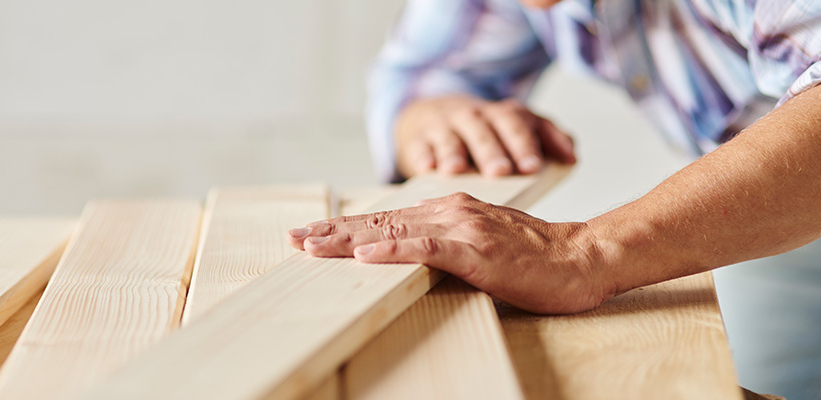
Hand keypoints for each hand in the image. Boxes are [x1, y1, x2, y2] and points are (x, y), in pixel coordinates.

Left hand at [287, 193, 611, 313]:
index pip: (384, 220)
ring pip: (394, 231)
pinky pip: (428, 248)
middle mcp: (448, 211)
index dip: (344, 227)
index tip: (310, 235)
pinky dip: (395, 250)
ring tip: (313, 245)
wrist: (580, 257)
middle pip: (378, 222)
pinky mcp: (476, 249)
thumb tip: (406, 250)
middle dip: (332, 231)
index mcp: (447, 210)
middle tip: (293, 238)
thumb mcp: (478, 245)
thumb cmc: (532, 258)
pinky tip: (367, 255)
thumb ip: (443, 241)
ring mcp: (462, 227)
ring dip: (350, 239)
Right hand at [394, 95, 575, 178]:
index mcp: (502, 115)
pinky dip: (423, 157)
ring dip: (453, 152)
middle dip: (492, 150)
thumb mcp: (516, 127)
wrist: (432, 117)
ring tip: (456, 170)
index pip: (517, 124)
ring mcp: (443, 126)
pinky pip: (420, 147)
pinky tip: (427, 169)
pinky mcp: (417, 140)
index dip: (525, 144)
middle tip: (500, 171)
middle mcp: (473, 116)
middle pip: (483, 130)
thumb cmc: (484, 132)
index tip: (532, 167)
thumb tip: (572, 157)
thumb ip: (547, 138)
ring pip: (449, 137)